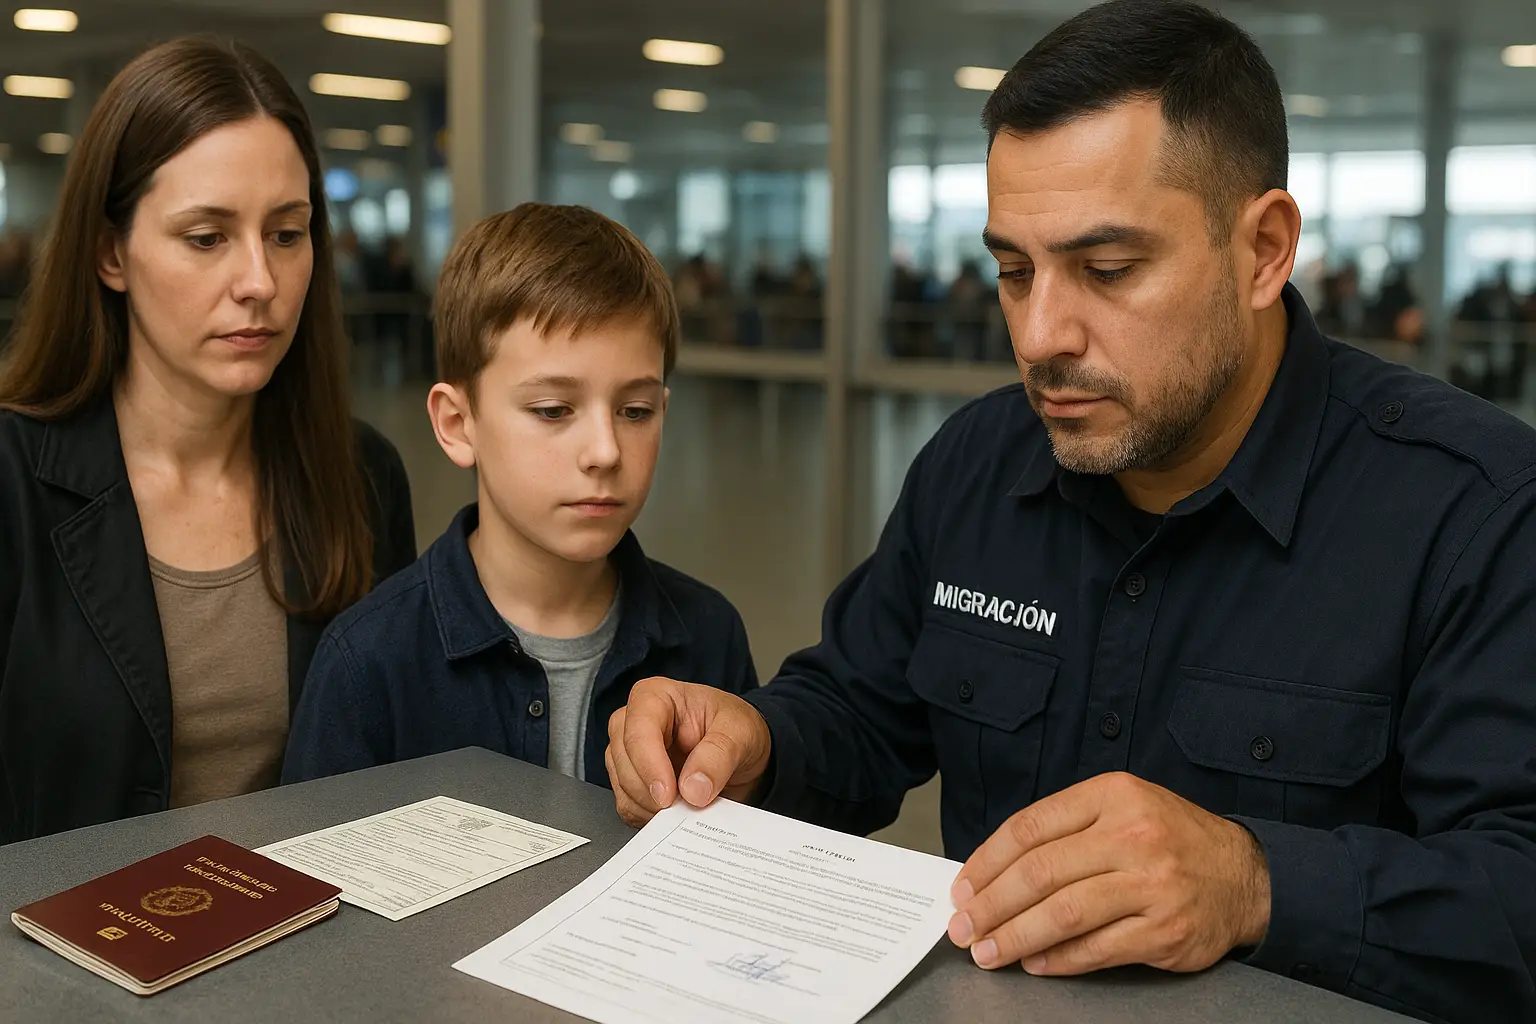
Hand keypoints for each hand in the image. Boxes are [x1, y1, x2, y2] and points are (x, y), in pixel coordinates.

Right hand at [605, 677, 773, 826]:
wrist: (741, 754)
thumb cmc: (735, 729)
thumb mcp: (740, 733)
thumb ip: (718, 756)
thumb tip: (693, 789)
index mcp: (655, 697)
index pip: (638, 731)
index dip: (650, 766)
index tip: (669, 795)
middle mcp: (633, 722)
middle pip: (624, 762)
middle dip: (654, 792)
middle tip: (689, 804)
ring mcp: (627, 754)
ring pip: (623, 789)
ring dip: (655, 807)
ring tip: (691, 805)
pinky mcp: (629, 783)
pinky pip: (629, 808)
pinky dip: (652, 818)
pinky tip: (678, 812)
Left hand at [947, 772, 1269, 975]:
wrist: (1246, 875)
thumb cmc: (1170, 840)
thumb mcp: (1121, 808)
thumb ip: (1065, 830)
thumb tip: (994, 871)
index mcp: (1113, 796)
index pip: (1030, 828)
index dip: (987, 862)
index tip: (962, 886)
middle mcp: (1132, 836)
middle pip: (1040, 872)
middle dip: (991, 904)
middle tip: (964, 926)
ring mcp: (1151, 884)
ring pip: (1063, 914)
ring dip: (1016, 937)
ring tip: (988, 952)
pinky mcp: (1165, 930)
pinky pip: (1097, 948)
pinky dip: (1059, 960)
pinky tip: (1036, 963)